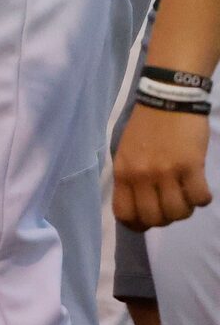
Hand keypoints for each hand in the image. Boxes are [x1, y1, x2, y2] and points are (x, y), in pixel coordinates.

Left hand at [114, 106, 213, 230]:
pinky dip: (202, 198)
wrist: (167, 99)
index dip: (138, 225)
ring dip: (186, 209)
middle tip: (171, 206)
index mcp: (122, 172)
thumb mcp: (126, 153)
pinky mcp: (190, 166)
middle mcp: (141, 175)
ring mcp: (166, 171)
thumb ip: (130, 178)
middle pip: (154, 219)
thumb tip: (138, 206)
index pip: (124, 214)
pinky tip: (200, 187)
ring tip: (186, 195)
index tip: (148, 222)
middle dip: (165, 219)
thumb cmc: (147, 127)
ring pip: (178, 213)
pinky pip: (200, 199)